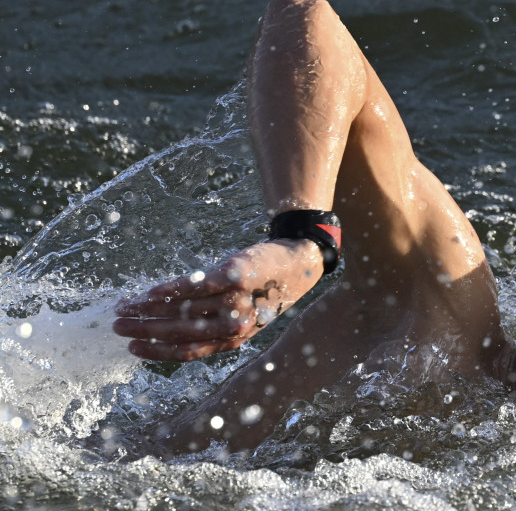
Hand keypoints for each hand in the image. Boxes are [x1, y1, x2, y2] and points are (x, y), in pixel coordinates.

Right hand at [114, 239, 323, 360]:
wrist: (298, 264)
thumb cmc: (265, 291)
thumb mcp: (241, 316)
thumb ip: (210, 325)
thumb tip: (165, 329)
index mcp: (233, 340)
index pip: (188, 352)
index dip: (157, 352)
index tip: (132, 349)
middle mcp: (234, 324)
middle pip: (181, 332)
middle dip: (145, 331)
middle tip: (117, 327)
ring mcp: (234, 300)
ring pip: (183, 309)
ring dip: (149, 309)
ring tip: (124, 308)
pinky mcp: (234, 275)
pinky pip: (196, 286)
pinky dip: (170, 290)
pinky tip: (149, 293)